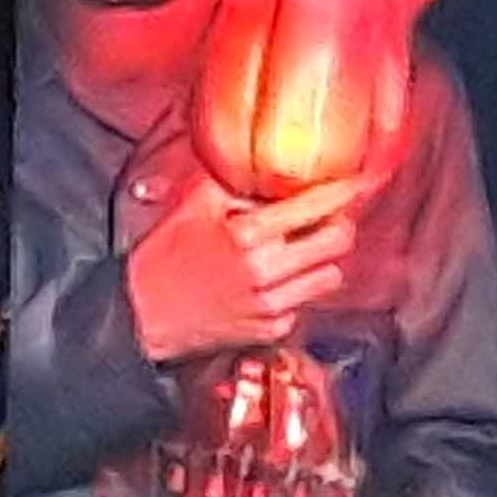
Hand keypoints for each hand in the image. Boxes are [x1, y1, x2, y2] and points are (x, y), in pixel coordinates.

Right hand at [128, 175, 364, 365]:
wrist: (140, 314)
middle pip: (339, 243)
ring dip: (322, 261)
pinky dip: (298, 291)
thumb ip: (235, 184)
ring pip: (330, 277)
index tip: (356, 182)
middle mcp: (265, 270)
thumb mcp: (193, 208)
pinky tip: (275, 282)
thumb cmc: (164, 257)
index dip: (343, 192)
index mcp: (247, 234)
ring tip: (299, 252)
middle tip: (328, 219)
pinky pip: (306, 305)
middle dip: (339, 225)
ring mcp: (271, 304)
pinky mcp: (271, 329)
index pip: (316, 207)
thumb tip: (268, 168)